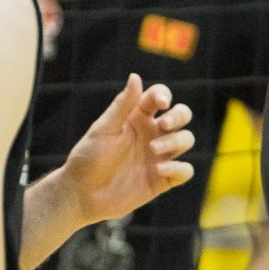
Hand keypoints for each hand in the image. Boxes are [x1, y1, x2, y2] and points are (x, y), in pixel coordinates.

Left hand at [57, 75, 192, 225]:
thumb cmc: (89, 157)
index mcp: (137, 117)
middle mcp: (152, 133)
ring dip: (175, 141)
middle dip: (179, 116)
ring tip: (154, 150)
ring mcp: (159, 156)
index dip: (164, 95)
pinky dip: (179, 168)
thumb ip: (122, 105)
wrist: (82, 194)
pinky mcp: (162, 179)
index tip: (160, 104)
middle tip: (164, 124)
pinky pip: (184, 170)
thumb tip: (135, 76)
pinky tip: (160, 169)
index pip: (159, 97)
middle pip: (181, 116)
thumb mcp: (104, 129)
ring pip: (186, 139)